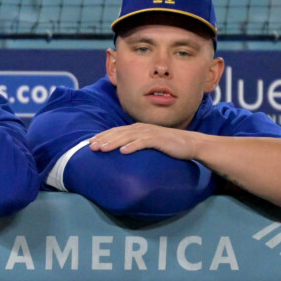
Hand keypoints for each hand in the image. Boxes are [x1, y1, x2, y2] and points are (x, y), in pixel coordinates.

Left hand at [90, 123, 204, 160]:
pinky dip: (133, 146)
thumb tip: (122, 151)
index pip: (116, 131)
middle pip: (119, 133)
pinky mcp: (159, 140)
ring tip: (102, 149)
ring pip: (128, 137)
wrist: (190, 144)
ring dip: (114, 142)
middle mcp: (142, 128)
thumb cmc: (168, 145)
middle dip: (104, 139)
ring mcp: (151, 133)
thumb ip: (136, 143)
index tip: (90, 142)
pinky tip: (123, 152)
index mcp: (138, 128)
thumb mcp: (149, 143)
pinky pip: (144, 142)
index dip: (103, 136)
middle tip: (91, 147)